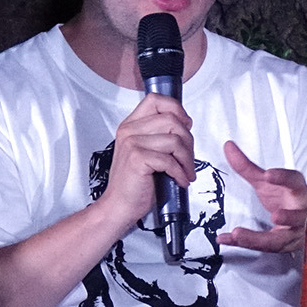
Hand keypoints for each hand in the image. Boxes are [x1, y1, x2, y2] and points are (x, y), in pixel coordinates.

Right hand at [96, 94, 194, 225]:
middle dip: (188, 141)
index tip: (186, 125)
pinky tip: (180, 180)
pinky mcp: (137, 159)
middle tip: (188, 158)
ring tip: (186, 171)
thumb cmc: (135, 183)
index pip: (156, 100)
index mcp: (131, 125)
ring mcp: (132, 144)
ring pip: (175, 140)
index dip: (176, 109)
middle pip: (172, 120)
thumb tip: (185, 125)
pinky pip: (170, 160)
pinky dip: (180, 172)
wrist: (118, 206)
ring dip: (187, 159)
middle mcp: (129, 131)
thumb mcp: (145, 152)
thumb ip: (159, 135)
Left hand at [218, 140, 306, 252]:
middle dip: (289, 217)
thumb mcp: (267, 182)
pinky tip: (227, 239)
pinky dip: (244, 243)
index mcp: (298, 190)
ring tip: (240, 235)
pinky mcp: (285, 246)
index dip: (283, 179)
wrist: (303, 220)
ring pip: (283, 238)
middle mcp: (301, 212)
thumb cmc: (287, 198)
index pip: (294, 182)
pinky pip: (264, 247)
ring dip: (262, 239)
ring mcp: (295, 232)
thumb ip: (247, 167)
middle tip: (276, 216)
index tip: (269, 175)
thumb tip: (228, 146)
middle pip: (299, 216)